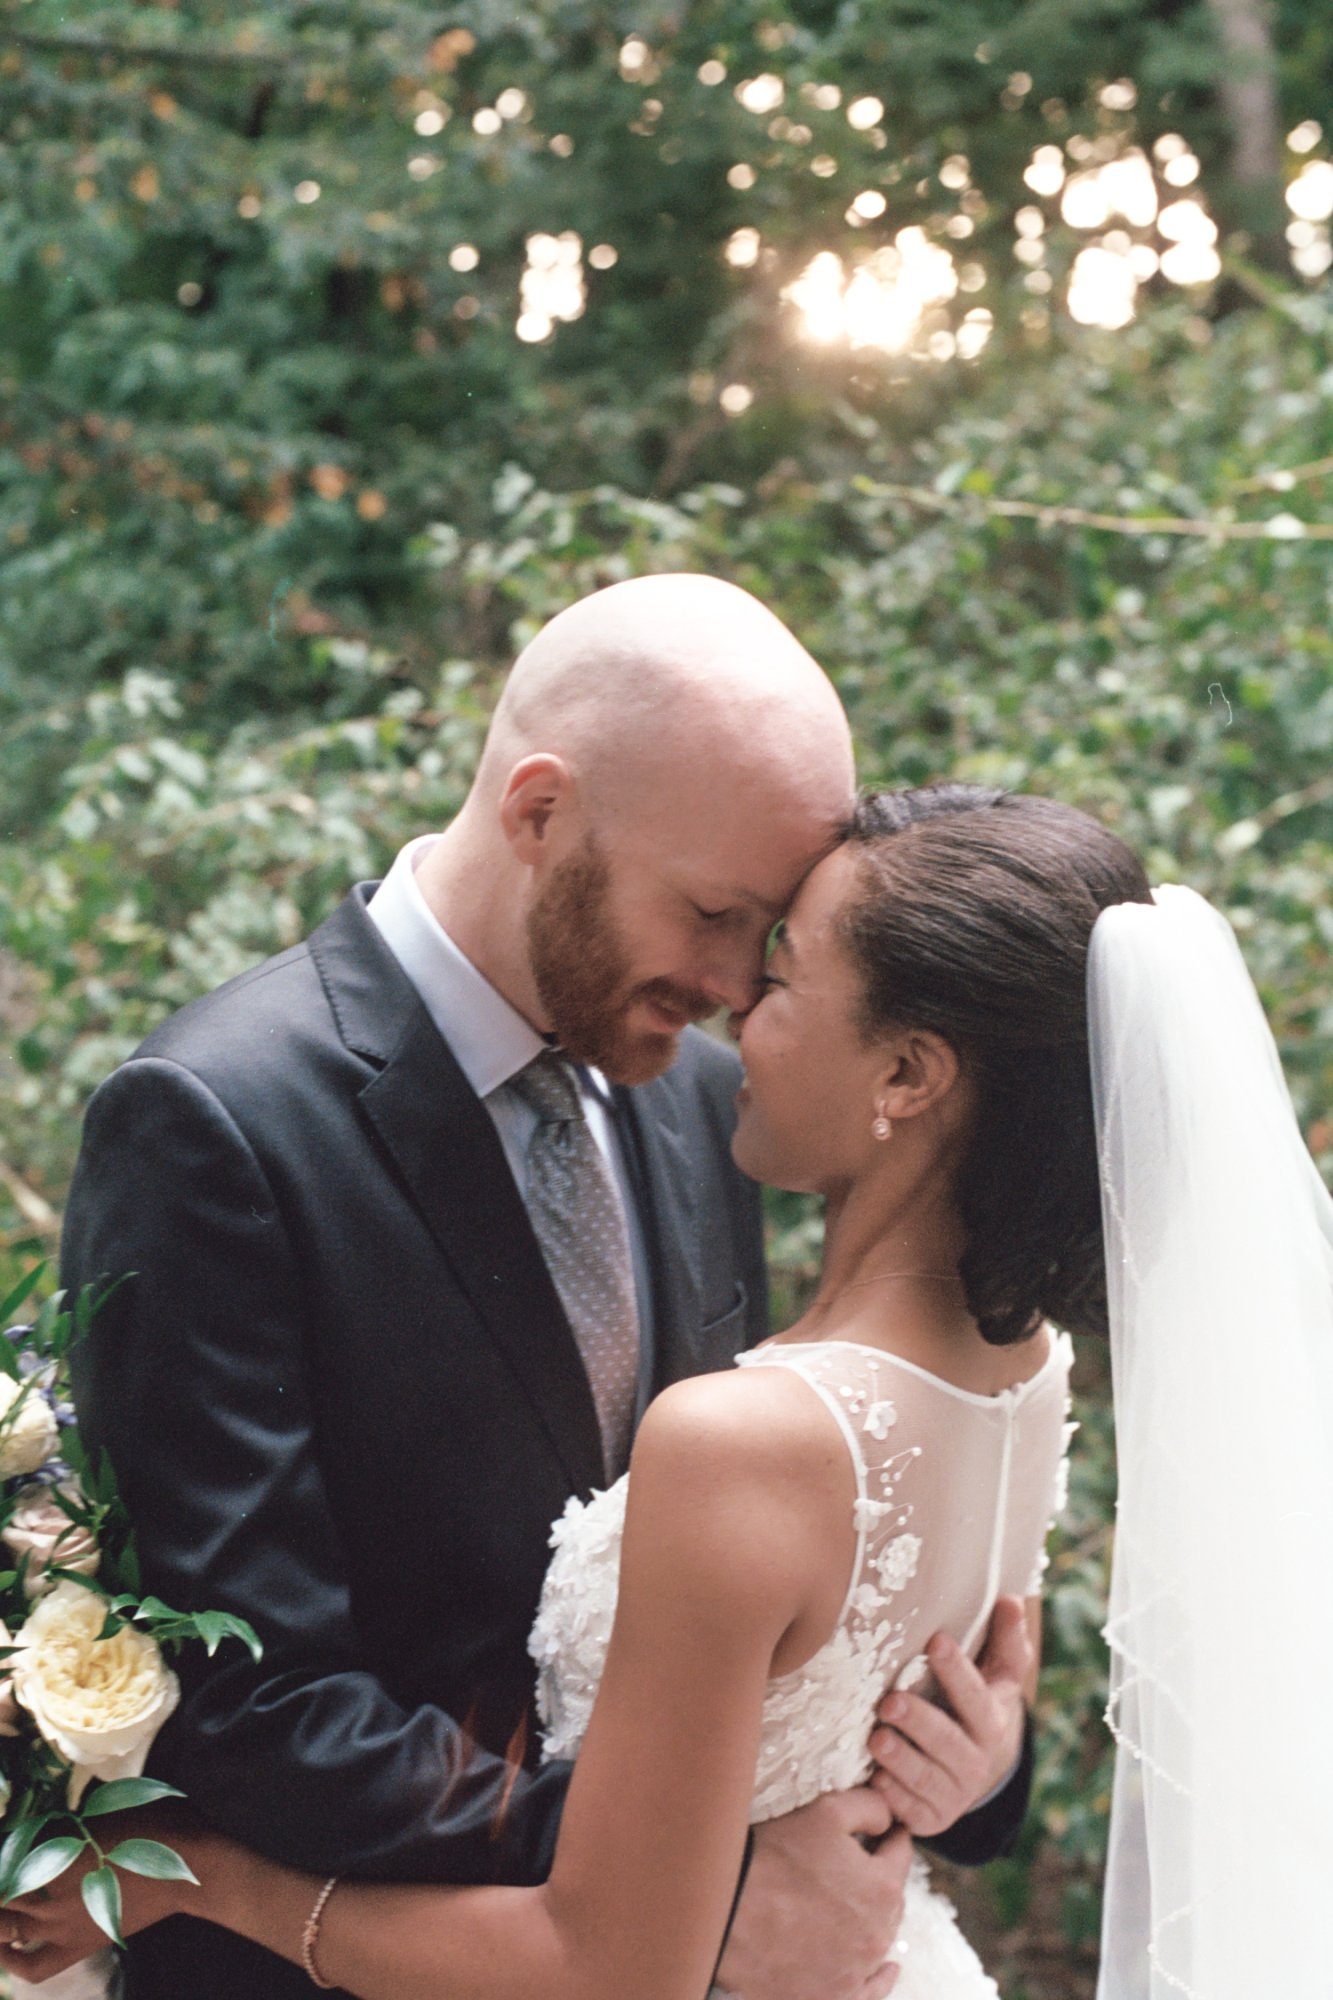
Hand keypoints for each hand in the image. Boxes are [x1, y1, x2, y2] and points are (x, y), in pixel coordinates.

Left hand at [0, 1807, 208, 1984]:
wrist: (193, 1866)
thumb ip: (71, 1814)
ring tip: (3, 1903)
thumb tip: (42, 1819)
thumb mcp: (112, 1803)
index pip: (6, 1852)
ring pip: (4, 1928)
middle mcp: (52, 1891)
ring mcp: (63, 1924)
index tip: (6, 1835)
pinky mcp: (78, 1945)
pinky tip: (6, 1947)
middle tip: (5, 1865)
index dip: (3, 1845)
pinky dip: (10, 1960)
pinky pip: (33, 1966)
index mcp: (59, 1848)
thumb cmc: (158, 1823)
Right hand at [717, 1787, 911, 1999]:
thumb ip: (870, 1807)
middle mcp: (877, 1936)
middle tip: (852, 1866)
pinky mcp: (831, 1996)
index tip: (882, 1832)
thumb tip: (890, 1819)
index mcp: (883, 1889)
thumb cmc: (775, 1858)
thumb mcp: (826, 1811)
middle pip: (890, 1901)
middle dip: (878, 1880)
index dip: (890, 1838)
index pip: (900, 1855)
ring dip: (871, 1922)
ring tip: (848, 1907)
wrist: (726, 1910)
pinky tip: (887, 1970)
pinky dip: (878, 1980)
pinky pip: (868, 1991)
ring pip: (878, 1941)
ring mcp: (855, 1972)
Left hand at [868, 1597, 1031, 1837]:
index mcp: (992, 1721)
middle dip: (920, 1723)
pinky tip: (875, 1780)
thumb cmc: (977, 1707)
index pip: (977, 1695)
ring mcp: (953, 1794)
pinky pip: (911, 1811)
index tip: (935, 1641)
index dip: (958, 1671)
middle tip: (890, 1701)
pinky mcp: (930, 1818)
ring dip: (901, 1760)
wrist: (976, 1772)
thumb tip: (1010, 1598)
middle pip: (948, 1742)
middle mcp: (976, 1761)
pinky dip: (894, 1798)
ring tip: (877, 1738)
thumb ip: (1005, 1640)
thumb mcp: (997, 1676)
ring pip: (927, 1779)